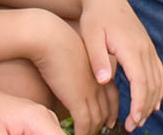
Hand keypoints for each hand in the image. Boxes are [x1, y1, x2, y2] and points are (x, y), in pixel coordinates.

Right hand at [20, 8, 117, 134]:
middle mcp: (99, 83)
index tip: (109, 120)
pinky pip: (84, 124)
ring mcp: (89, 92)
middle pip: (107, 111)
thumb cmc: (57, 43)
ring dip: (92, 131)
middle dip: (103, 124)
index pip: (112, 97)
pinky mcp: (77, 99)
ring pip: (96, 121)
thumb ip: (79, 70)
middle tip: (97, 132)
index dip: (111, 111)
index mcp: (100, 71)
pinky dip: (83, 133)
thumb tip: (73, 80)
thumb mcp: (74, 56)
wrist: (50, 38)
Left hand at [74, 0, 162, 130]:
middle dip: (144, 108)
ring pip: (158, 80)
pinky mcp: (148, 47)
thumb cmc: (94, 18)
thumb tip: (104, 80)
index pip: (141, 82)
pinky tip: (153, 102)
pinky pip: (159, 72)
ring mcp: (148, 47)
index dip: (139, 103)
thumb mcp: (91, 36)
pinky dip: (158, 89)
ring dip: (152, 101)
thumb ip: (98, 58)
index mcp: (131, 47)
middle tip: (132, 126)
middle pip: (152, 84)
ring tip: (140, 118)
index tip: (132, 120)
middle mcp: (144, 48)